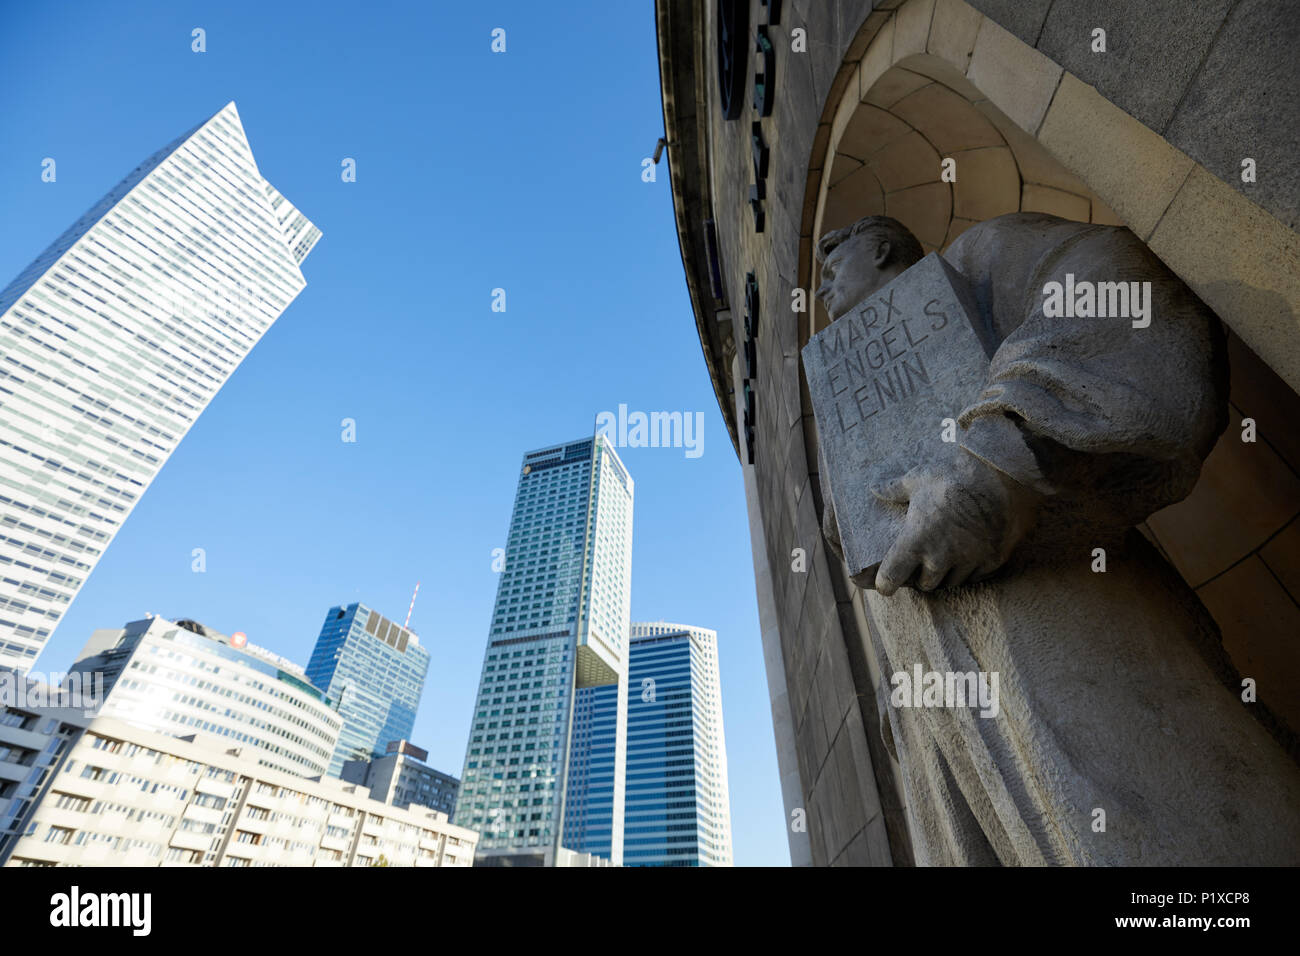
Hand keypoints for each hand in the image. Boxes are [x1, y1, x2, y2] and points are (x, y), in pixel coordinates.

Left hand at [871, 447, 1039, 595]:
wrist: (1001, 476)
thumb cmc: (953, 477)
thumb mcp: (918, 479)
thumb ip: (894, 489)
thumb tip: (874, 488)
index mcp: (916, 540)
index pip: (891, 577)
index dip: (885, 583)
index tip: (884, 584)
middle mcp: (940, 557)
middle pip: (924, 584)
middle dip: (919, 577)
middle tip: (919, 564)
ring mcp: (968, 561)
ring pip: (950, 583)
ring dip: (944, 575)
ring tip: (943, 560)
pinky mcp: (992, 560)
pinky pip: (975, 577)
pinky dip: (968, 570)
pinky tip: (966, 557)